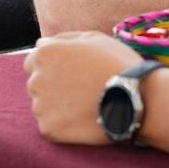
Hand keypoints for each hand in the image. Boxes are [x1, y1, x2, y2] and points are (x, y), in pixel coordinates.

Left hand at [24, 31, 142, 144]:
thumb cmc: (117, 63)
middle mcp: (36, 79)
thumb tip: (41, 44)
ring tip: (86, 102)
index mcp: (45, 54)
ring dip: (58, 104)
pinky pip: (51, 124)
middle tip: (83, 87)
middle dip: (54, 84)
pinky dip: (64, 122)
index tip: (73, 72)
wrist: (135, 96)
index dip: (54, 65)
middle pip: (37, 83)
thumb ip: (64, 39)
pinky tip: (84, 116)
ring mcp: (40, 106)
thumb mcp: (94, 39)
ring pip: (43, 105)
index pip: (33, 61)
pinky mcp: (48, 128)